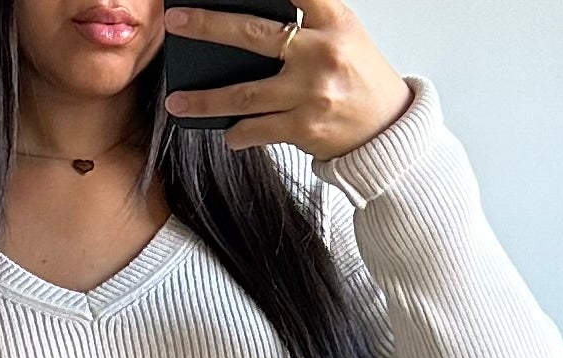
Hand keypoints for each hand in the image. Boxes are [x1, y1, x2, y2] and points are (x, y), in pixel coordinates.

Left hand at [161, 1, 411, 158]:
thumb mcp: (342, 33)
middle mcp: (321, 53)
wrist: (387, 129)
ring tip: (176, 102)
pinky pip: (259, 130)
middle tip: (175, 23)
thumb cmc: (358, 77)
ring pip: (246, 95)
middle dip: (208, 27)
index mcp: (333, 20)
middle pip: (252, 35)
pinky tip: (226, 132)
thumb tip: (247, 21)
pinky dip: (238, 132)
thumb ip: (305, 19)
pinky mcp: (305, 128)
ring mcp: (311, 93)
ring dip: (205, 100)